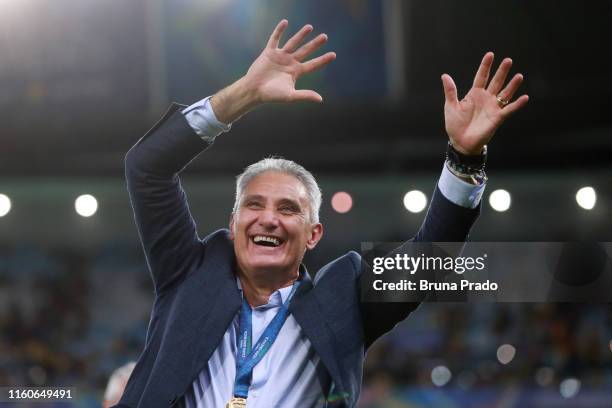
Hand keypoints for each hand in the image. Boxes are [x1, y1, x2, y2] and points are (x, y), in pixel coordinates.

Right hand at [210, 20, 335, 123]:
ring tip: (310, 27)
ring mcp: (280, 56)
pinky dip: (279, 31)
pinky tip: (285, 22)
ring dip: (301, 35)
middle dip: (315, 44)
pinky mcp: (269, 52)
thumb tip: (320, 99)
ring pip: (293, 43)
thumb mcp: (290, 95)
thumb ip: (305, 95)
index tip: (333, 55)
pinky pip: (275, 39)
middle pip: (305, 51)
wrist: (254, 90)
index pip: (313, 64)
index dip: (323, 60)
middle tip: (325, 37)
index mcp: (296, 72)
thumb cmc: (272, 95)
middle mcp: (290, 62)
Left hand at [441, 52, 528, 154]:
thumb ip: (450, 91)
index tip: (490, 55)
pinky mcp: (498, 118)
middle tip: (508, 60)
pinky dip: (517, 104)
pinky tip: (525, 97)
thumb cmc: (455, 125)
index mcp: (474, 94)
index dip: (486, 66)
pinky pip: (509, 110)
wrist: (460, 142)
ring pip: (505, 94)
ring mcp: (493, 108)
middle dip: (502, 72)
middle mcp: (486, 98)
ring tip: (519, 76)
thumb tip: (444, 75)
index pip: (481, 77)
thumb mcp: (451, 106)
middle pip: (496, 82)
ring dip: (512, 85)